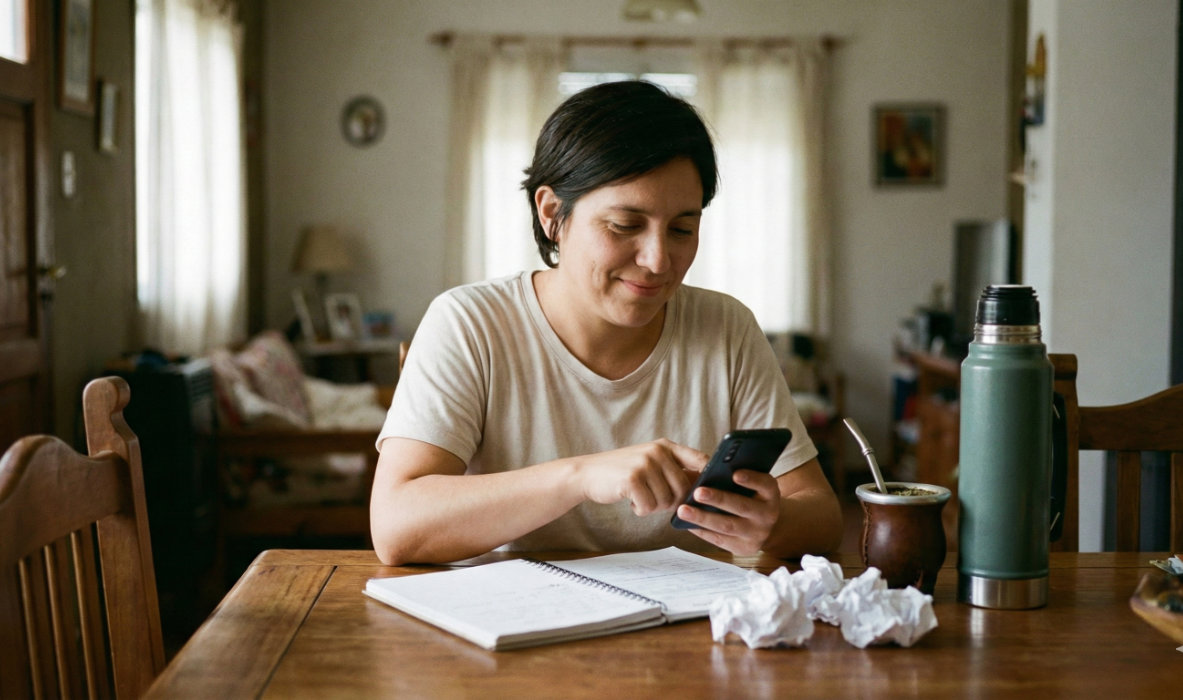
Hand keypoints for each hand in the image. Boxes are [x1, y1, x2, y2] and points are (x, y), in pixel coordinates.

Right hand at [576, 439, 704, 515]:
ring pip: (666, 501)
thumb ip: (674, 469)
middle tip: (654, 500)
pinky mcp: (632, 479)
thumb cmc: (623, 472)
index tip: (708, 492)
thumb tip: (704, 487)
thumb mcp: (650, 462)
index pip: (700, 460)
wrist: (588, 473)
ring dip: (653, 507)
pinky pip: (649, 507)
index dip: (708, 478)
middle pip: (683, 489)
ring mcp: (644, 464)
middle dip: (671, 502)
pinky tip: (630, 500)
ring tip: (639, 496)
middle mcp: (657, 452)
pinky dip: (640, 510)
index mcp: (666, 446)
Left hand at [673, 469, 781, 554]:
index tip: (735, 474)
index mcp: (771, 494)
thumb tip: (706, 469)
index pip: (765, 485)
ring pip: (728, 526)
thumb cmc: (749, 497)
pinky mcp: (744, 548)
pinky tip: (687, 523)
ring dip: (703, 518)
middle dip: (719, 499)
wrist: (763, 526)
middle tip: (697, 492)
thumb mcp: (751, 486)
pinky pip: (720, 540)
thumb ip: (735, 477)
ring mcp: (757, 534)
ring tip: (683, 510)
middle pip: (742, 507)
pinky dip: (702, 531)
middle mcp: (768, 515)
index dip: (751, 479)